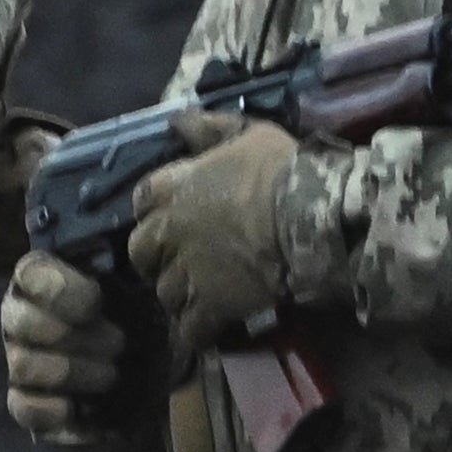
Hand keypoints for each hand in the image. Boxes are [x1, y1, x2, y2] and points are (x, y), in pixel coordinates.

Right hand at [0, 248, 150, 451]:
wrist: (154, 376)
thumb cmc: (139, 322)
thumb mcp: (143, 289)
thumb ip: (133, 264)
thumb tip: (137, 245)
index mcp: (44, 282)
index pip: (30, 274)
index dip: (59, 289)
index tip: (95, 302)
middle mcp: (21, 319)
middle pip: (20, 322)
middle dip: (73, 335)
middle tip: (118, 343)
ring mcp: (20, 362)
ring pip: (22, 365)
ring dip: (70, 371)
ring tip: (111, 375)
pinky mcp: (27, 405)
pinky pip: (21, 407)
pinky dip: (49, 409)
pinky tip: (77, 407)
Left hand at [126, 110, 307, 352]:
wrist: (309, 215)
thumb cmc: (280, 169)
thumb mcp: (247, 133)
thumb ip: (209, 128)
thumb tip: (177, 120)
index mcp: (173, 188)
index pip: (141, 200)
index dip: (154, 210)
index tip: (170, 215)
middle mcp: (170, 231)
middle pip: (141, 252)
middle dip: (155, 258)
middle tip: (180, 260)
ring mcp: (187, 272)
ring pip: (165, 292)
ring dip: (178, 295)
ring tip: (198, 297)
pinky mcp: (210, 306)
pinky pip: (191, 329)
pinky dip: (197, 332)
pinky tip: (210, 329)